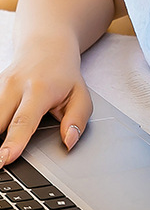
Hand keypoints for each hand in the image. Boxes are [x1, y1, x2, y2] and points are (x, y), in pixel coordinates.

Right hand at [0, 33, 92, 166]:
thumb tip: (69, 142)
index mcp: (39, 89)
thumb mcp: (80, 94)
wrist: (47, 47)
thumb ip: (77, 119)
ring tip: (1, 148)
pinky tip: (2, 130)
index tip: (4, 159)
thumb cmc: (64, 75)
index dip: (13, 142)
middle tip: (0, 162)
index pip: (24, 120)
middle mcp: (14, 86)